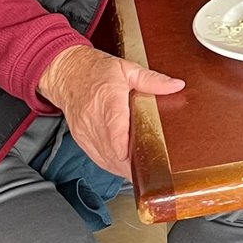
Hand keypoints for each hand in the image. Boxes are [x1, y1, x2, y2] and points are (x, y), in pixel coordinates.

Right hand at [38, 44, 184, 178]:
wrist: (66, 73)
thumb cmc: (96, 71)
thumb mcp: (127, 69)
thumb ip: (152, 80)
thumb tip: (176, 85)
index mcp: (108, 99)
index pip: (113, 126)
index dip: (121, 144)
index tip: (131, 156)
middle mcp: (94, 118)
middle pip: (111, 148)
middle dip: (130, 163)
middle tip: (151, 170)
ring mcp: (85, 130)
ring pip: (104, 157)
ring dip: (121, 167)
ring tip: (141, 173)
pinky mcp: (81, 138)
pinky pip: (96, 157)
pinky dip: (111, 164)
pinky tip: (124, 166)